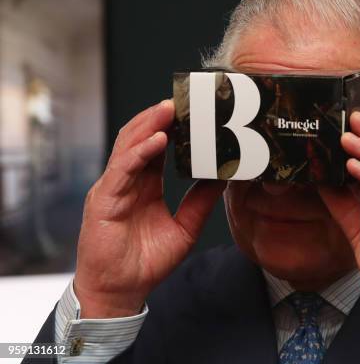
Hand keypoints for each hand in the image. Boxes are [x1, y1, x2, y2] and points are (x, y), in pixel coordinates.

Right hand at [74, 100, 225, 317]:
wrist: (122, 291)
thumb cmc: (147, 261)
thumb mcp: (185, 228)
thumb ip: (200, 202)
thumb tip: (223, 179)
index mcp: (144, 185)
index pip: (156, 147)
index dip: (172, 128)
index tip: (193, 112)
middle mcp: (127, 181)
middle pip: (140, 138)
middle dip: (159, 117)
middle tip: (183, 100)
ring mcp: (113, 187)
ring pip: (129, 146)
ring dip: (149, 124)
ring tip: (169, 108)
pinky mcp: (104, 199)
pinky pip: (122, 169)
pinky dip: (139, 151)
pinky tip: (157, 139)